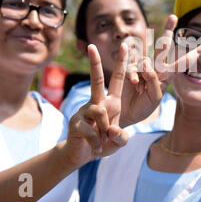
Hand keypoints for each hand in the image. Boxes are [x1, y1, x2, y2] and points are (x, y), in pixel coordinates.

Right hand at [64, 43, 129, 166]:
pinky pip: (92, 130)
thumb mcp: (119, 141)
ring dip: (106, 130)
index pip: (117, 80)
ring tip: (103, 140)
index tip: (125, 46)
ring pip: (100, 112)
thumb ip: (121, 137)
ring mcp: (83, 111)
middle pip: (95, 80)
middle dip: (94, 63)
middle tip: (91, 45)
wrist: (82, 156)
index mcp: (110, 102)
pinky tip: (95, 148)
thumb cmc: (103, 144)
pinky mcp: (75, 122)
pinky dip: (97, 143)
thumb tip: (112, 130)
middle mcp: (96, 102)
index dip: (122, 64)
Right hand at [120, 14, 200, 123]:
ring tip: (144, 81)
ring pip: (146, 58)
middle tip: (173, 16)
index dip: (193, 55)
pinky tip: (135, 84)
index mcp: (166, 76)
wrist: (125, 114)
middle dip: (168, 31)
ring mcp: (141, 68)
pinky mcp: (128, 69)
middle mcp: (155, 69)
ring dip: (150, 66)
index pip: (182, 63)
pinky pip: (133, 67)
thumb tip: (146, 61)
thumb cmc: (143, 107)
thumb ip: (154, 80)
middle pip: (163, 47)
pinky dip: (135, 76)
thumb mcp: (155, 97)